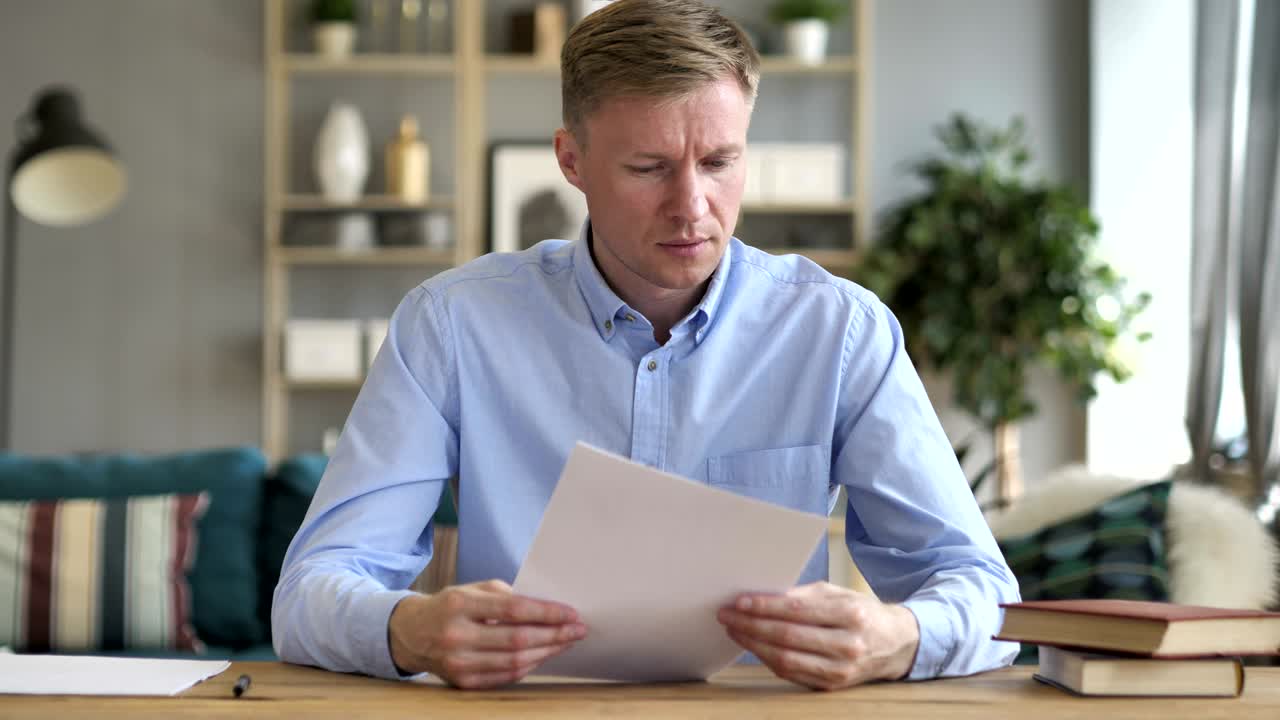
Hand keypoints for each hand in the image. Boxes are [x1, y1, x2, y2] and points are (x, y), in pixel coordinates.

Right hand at [388, 579, 587, 688]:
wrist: (410, 634)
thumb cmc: (449, 606)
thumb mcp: (472, 589)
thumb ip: (505, 595)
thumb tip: (545, 610)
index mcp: (460, 604)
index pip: (514, 609)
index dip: (547, 613)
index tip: (572, 613)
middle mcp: (457, 635)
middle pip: (518, 639)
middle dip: (555, 635)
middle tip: (578, 630)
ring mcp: (458, 663)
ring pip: (515, 662)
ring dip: (547, 652)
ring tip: (566, 642)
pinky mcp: (462, 682)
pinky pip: (505, 677)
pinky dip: (529, 667)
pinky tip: (544, 655)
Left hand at [717, 581, 918, 690]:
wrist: (895, 644)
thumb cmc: (861, 612)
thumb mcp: (838, 593)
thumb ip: (803, 595)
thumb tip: (763, 596)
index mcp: (850, 615)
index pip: (797, 611)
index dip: (764, 607)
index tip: (739, 601)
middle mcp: (847, 645)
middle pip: (787, 637)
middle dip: (751, 625)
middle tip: (727, 615)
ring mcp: (840, 670)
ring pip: (785, 659)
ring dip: (753, 645)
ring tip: (735, 630)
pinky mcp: (832, 686)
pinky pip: (791, 673)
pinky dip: (768, 659)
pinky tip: (754, 646)